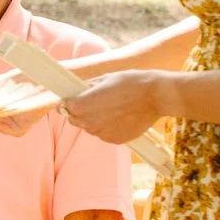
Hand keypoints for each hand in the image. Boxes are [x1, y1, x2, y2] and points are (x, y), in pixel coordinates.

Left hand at [61, 71, 176, 144]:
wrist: (156, 96)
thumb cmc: (130, 83)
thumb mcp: (104, 79)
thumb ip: (86, 88)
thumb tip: (76, 91)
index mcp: (82, 106)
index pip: (64, 106)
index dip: (68, 101)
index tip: (73, 97)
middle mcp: (89, 123)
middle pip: (74, 119)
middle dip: (79, 111)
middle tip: (94, 101)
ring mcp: (102, 134)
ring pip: (90, 127)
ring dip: (94, 119)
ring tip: (112, 107)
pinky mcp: (114, 140)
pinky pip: (104, 133)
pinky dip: (108, 127)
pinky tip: (120, 116)